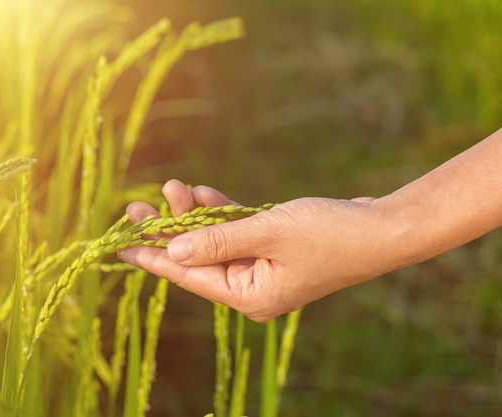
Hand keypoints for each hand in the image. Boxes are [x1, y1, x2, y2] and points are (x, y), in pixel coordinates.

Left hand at [118, 179, 394, 321]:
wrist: (381, 228)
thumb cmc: (329, 233)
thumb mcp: (267, 233)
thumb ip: (216, 241)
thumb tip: (172, 253)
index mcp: (250, 295)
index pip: (189, 277)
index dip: (152, 258)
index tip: (120, 244)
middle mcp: (253, 287)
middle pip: (199, 258)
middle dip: (171, 229)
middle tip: (138, 204)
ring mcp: (264, 268)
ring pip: (216, 241)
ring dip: (196, 215)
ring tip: (173, 187)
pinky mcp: (275, 249)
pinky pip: (237, 233)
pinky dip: (222, 213)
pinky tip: (203, 192)